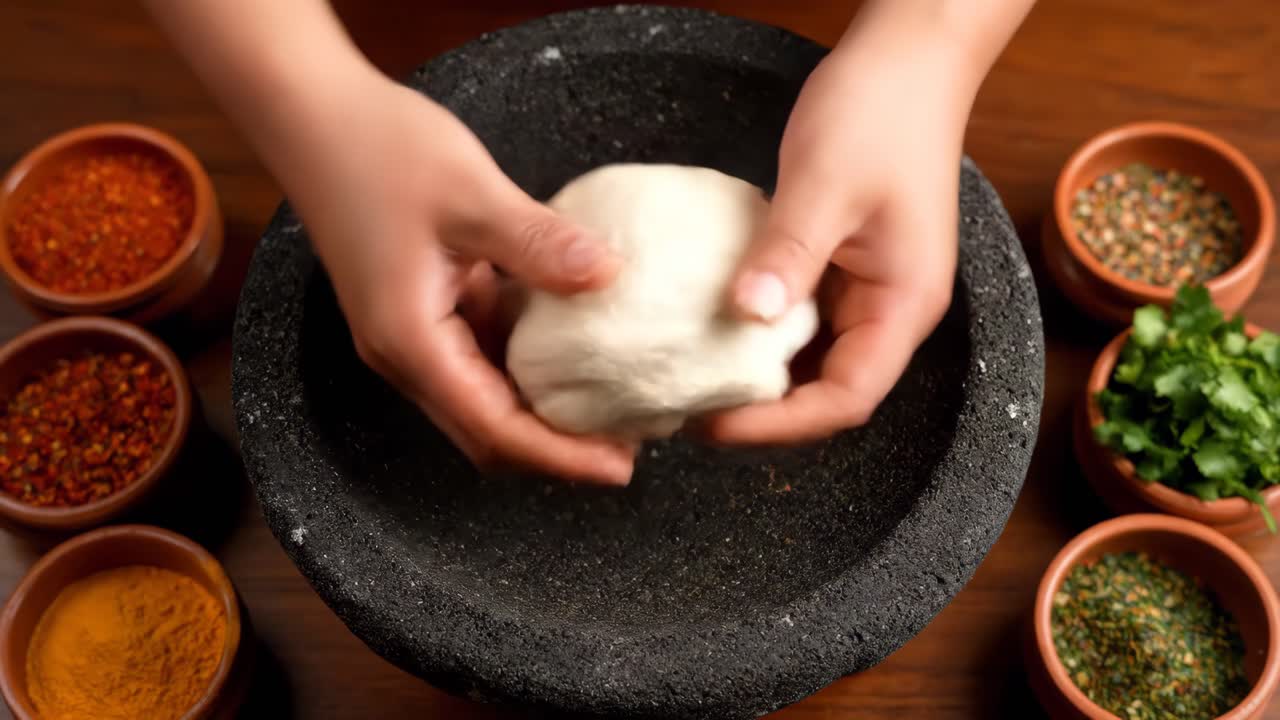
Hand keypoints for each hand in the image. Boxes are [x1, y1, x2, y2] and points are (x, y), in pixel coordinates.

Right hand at [280, 74, 634, 483]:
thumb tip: (610, 278)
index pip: (494, 429)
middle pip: (486, 434)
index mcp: (410, 341)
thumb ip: (540, 245)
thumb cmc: (376, 148)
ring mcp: (408, 336)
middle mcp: (404, 355)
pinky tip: (571, 352)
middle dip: (554, 451)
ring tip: (609, 407)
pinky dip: (523, 370)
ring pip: (481, 402)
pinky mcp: (418, 310)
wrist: (311, 116)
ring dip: (540, 414)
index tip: (619, 467)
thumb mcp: (471, 194)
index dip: (559, 457)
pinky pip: (477, 360)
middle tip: (627, 444)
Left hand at [707, 39, 972, 443]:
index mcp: (904, 304)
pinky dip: (756, 333)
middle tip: (689, 412)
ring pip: (810, 359)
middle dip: (763, 413)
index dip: (782, 424)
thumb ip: (789, 255)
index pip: (847, 397)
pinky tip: (710, 331)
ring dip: (756, 377)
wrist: (907, 58)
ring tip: (691, 383)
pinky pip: (797, 318)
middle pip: (828, 390)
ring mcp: (865, 289)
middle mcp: (890, 310)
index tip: (715, 423)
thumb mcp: (826, 185)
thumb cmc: (882, 112)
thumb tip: (746, 317)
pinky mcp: (840, 267)